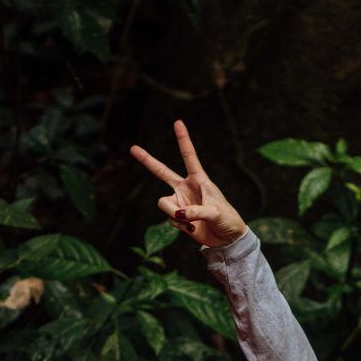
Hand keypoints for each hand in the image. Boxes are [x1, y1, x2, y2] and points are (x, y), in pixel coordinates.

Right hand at [129, 119, 247, 248]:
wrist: (227, 238)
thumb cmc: (227, 219)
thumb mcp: (215, 212)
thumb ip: (196, 211)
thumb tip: (177, 214)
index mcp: (199, 180)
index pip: (189, 156)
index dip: (183, 139)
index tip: (177, 122)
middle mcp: (186, 188)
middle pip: (162, 172)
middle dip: (147, 160)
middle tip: (133, 148)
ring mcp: (180, 202)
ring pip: (163, 204)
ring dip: (174, 215)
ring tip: (192, 222)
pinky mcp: (177, 217)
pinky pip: (170, 219)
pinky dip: (179, 225)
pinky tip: (192, 228)